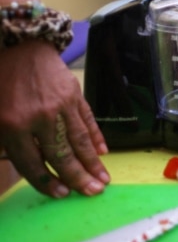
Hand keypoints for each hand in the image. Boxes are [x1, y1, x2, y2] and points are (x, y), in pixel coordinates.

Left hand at [0, 41, 108, 197]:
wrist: (21, 46)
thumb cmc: (2, 81)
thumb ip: (4, 140)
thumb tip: (22, 162)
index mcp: (13, 125)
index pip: (31, 162)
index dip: (46, 181)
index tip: (61, 194)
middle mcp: (39, 118)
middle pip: (61, 154)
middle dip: (78, 176)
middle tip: (93, 192)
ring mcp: (61, 106)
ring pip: (79, 140)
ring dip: (93, 162)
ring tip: (104, 179)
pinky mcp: (75, 95)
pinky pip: (87, 120)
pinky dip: (96, 136)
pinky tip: (103, 151)